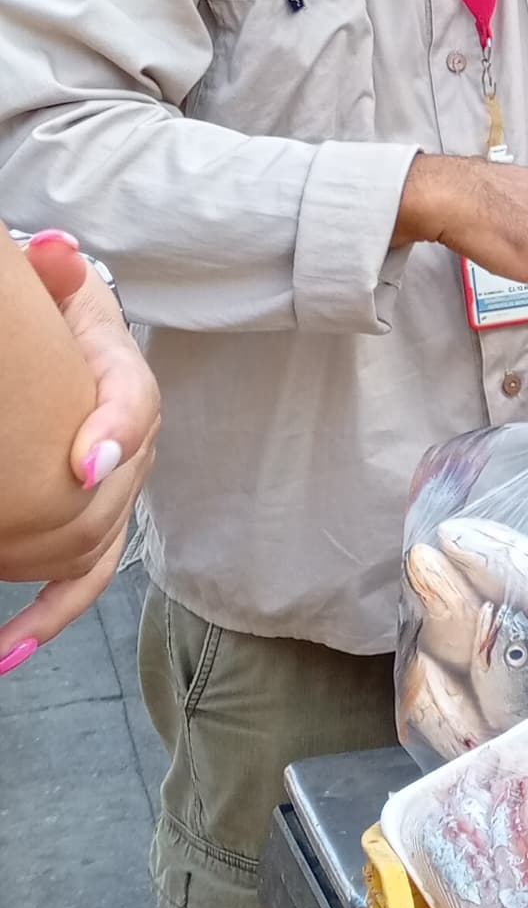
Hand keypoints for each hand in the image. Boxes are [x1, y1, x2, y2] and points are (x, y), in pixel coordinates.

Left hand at [0, 236, 160, 665]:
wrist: (52, 338)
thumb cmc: (45, 310)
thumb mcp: (51, 286)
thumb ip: (51, 276)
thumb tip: (54, 253)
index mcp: (119, 370)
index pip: (135, 403)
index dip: (115, 436)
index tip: (83, 466)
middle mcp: (129, 436)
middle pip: (121, 488)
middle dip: (76, 531)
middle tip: (22, 557)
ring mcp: (113, 484)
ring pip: (101, 547)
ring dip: (53, 600)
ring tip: (8, 640)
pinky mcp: (90, 519)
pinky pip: (81, 576)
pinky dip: (48, 616)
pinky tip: (6, 653)